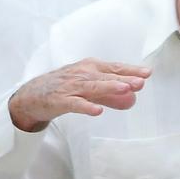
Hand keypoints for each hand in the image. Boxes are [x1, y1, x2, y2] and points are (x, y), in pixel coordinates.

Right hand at [9, 59, 149, 131]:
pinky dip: (86, 106)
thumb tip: (132, 99)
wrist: (31, 95)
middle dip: (124, 78)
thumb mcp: (88, 87)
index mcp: (89, 67)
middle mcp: (81, 74)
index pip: (113, 68)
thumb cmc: (64, 88)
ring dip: (109, 87)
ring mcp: (70, 87)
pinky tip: (98, 110)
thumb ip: (110, 94)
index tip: (147, 73)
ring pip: (92, 87)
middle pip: (105, 76)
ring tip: (125, 89)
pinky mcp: (59, 101)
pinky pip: (74, 104)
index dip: (130, 70)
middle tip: (141, 81)